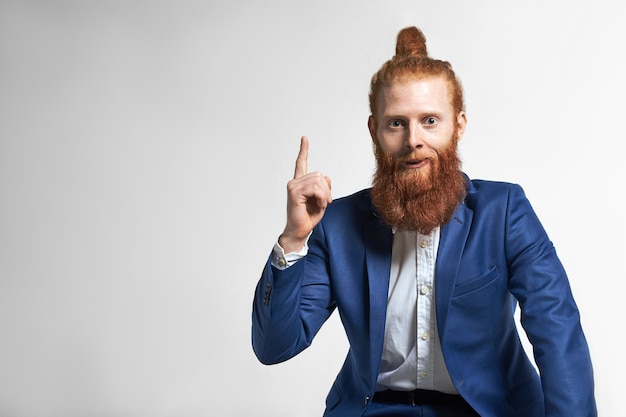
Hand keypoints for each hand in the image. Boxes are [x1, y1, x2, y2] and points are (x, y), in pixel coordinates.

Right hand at [279, 136, 331, 252]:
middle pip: (319, 175)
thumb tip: (325, 179)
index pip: (301, 163)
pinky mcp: (294, 192)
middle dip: (327, 189)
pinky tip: (319, 204)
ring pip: (318, 181)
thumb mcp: (322, 199)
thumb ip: (324, 186)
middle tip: (325, 202)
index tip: (304, 138)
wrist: (300, 230)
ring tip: (321, 204)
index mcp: (300, 183)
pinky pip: (315, 188)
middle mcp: (295, 182)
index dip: (303, 150)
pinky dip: (322, 196)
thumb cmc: (309, 217)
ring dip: (325, 194)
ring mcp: (293, 186)